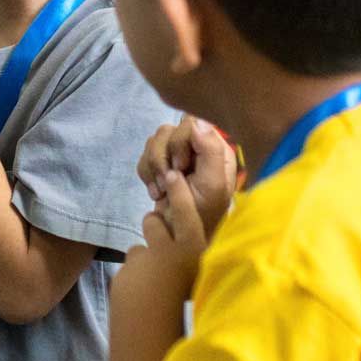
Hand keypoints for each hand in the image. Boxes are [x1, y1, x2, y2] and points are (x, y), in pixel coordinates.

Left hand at [112, 169, 206, 313]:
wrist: (153, 336)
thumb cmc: (186, 307)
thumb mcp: (202, 279)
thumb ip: (199, 257)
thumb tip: (203, 242)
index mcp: (193, 251)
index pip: (186, 212)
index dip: (179, 192)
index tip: (173, 175)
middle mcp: (169, 251)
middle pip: (153, 221)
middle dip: (153, 224)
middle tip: (159, 239)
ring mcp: (144, 261)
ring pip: (138, 246)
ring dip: (143, 255)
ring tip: (150, 277)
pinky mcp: (125, 273)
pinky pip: (129, 268)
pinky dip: (133, 278)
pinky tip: (139, 295)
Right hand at [137, 115, 236, 238]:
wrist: (179, 238)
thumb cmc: (202, 214)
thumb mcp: (213, 185)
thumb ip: (210, 151)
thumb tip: (196, 122)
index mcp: (216, 149)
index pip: (191, 123)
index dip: (180, 142)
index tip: (181, 166)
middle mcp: (197, 148)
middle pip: (168, 130)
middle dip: (163, 157)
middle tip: (168, 181)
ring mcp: (178, 155)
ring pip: (154, 141)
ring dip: (153, 168)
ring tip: (161, 190)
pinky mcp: (161, 165)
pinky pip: (144, 155)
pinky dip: (146, 174)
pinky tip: (156, 191)